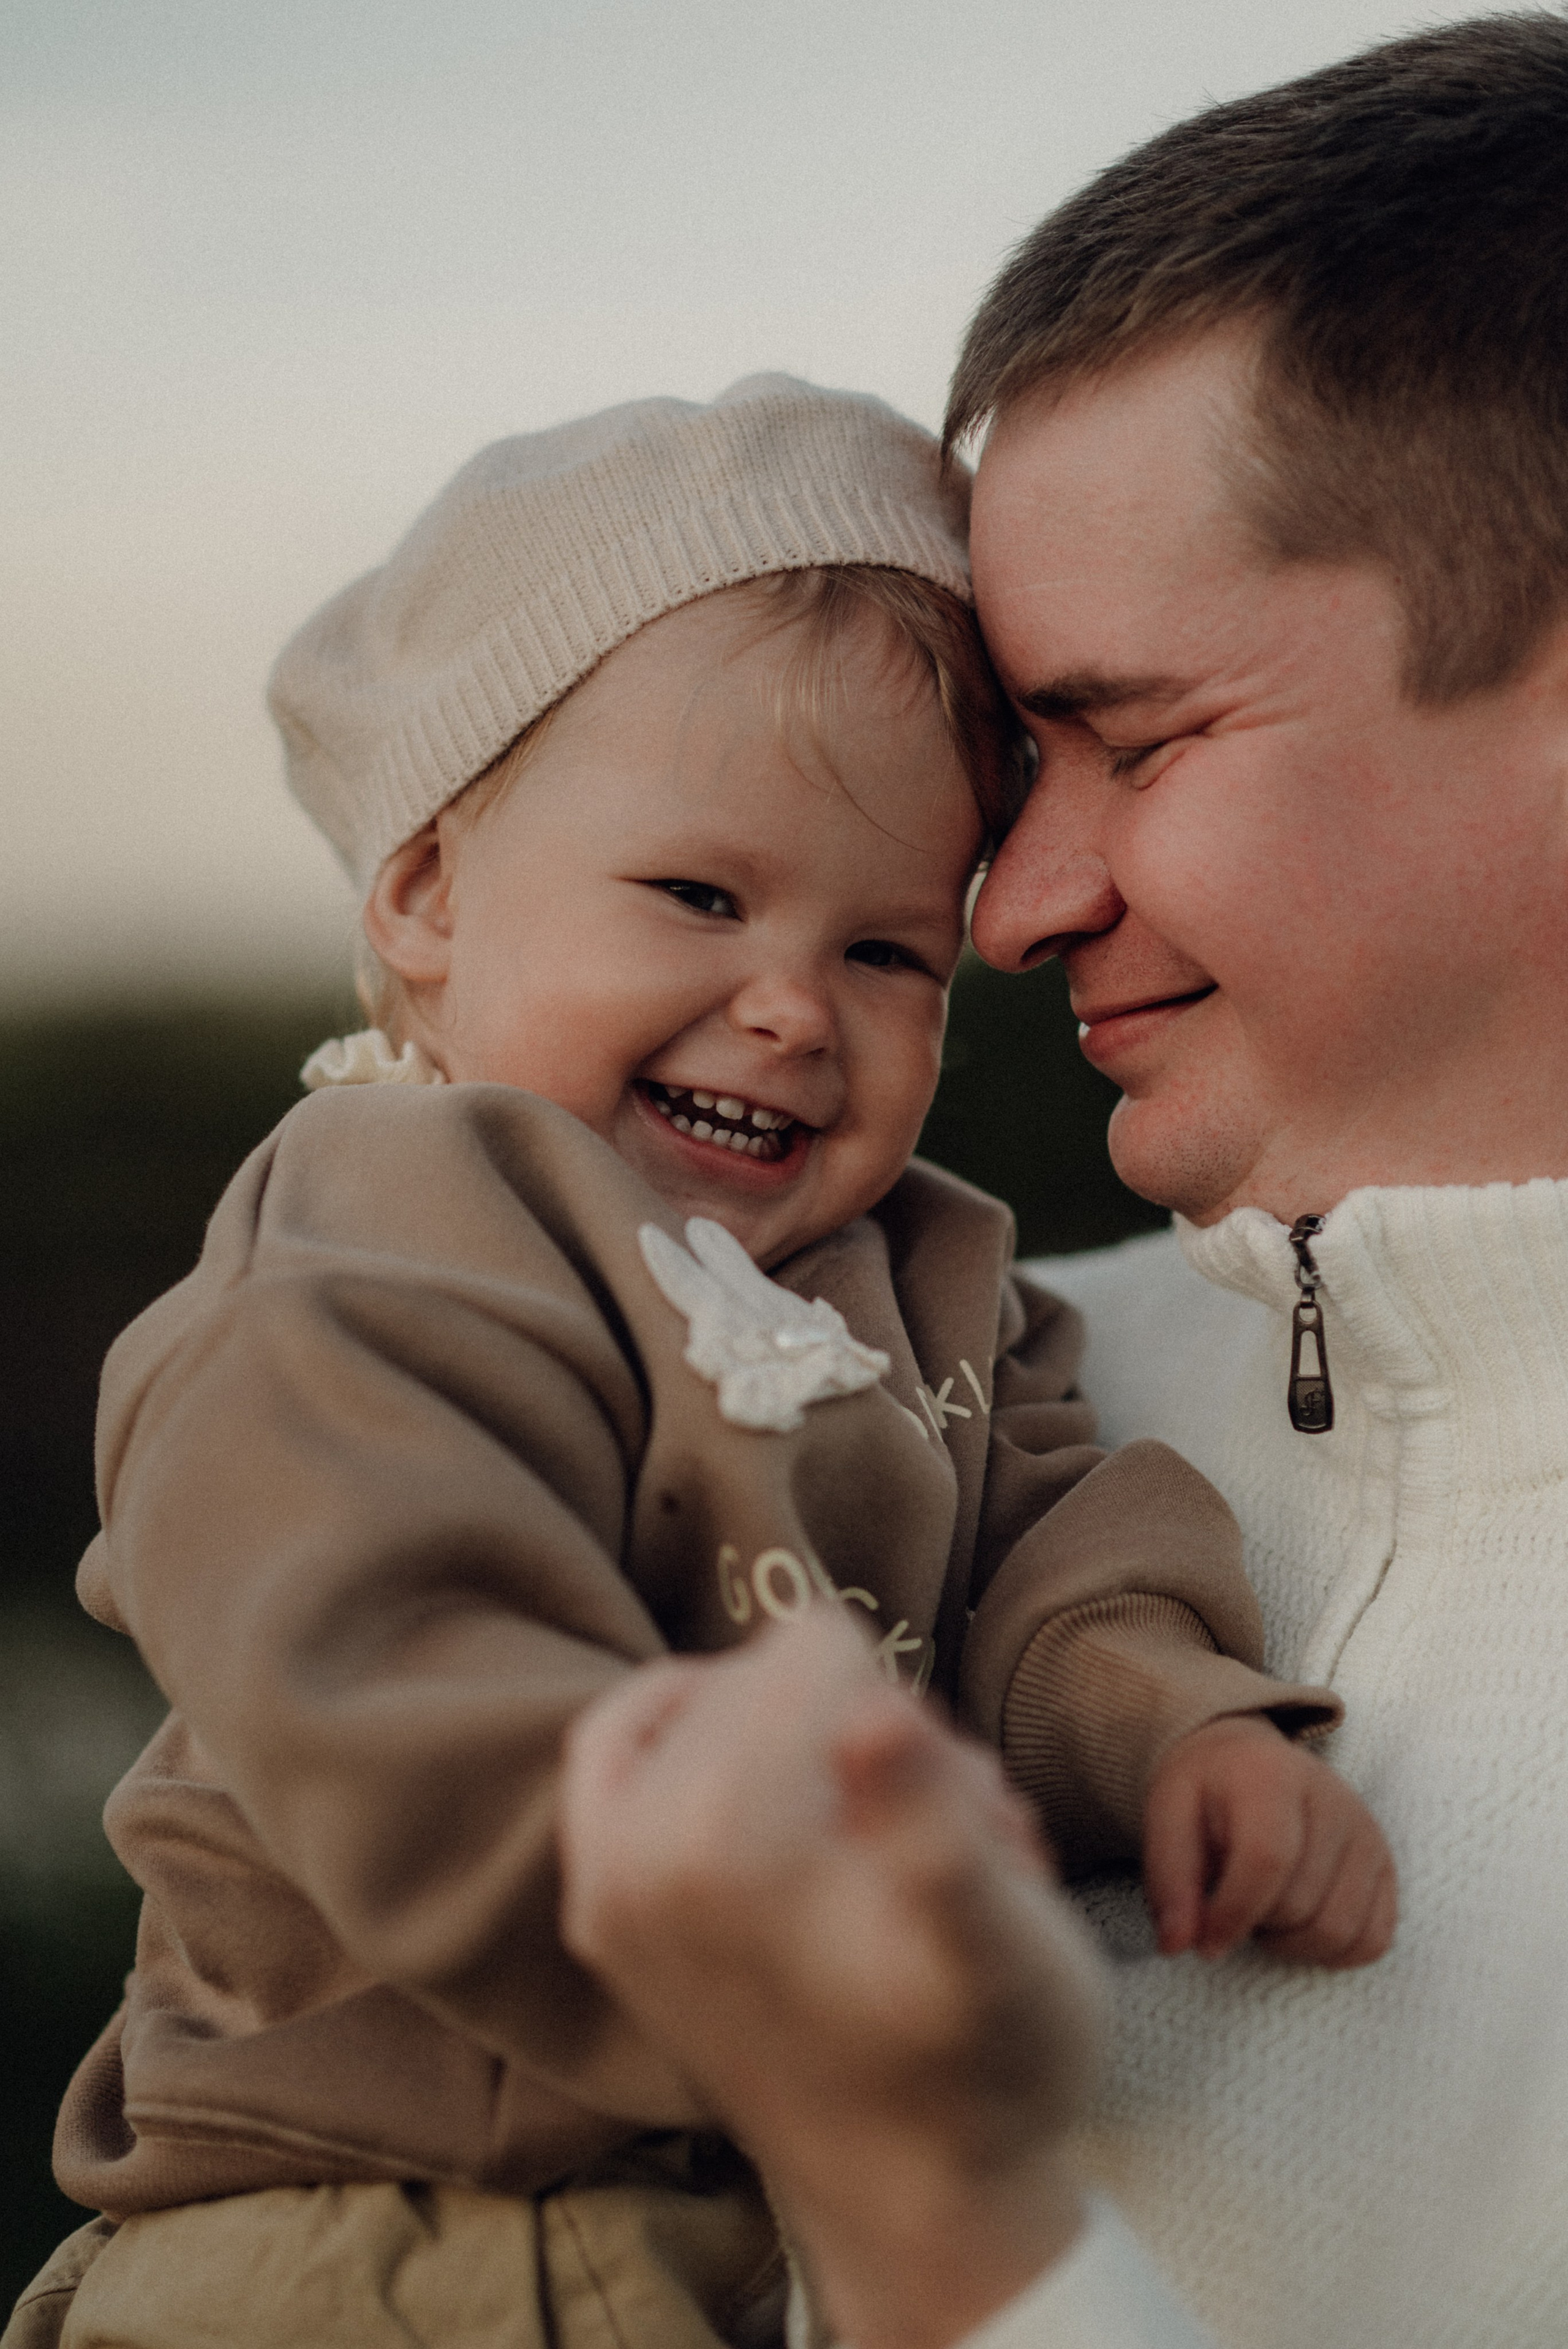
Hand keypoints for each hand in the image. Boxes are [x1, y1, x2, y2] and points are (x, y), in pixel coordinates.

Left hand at [560, 1610, 1110, 2348]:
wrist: (920, 2198)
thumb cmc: (985, 2065)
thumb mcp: (1002, 1945)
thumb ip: (931, 1818)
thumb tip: (871, 1714)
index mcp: (727, 1848)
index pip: (820, 1648)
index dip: (906, 1710)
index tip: (958, 1807)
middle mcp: (636, 1857)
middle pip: (772, 1675)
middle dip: (858, 1725)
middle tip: (930, 1835)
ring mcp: (607, 1886)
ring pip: (718, 1705)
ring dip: (802, 1748)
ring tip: (870, 1844)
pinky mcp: (601, 1907)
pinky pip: (621, 1741)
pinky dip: (690, 1732)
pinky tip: (759, 1774)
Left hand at [1144, 1713, 1397, 1965]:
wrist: (1247, 1761)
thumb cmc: (1205, 1793)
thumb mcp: (1166, 1817)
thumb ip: (1171, 1881)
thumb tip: (1177, 1945)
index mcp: (1272, 1777)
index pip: (1267, 1859)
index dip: (1234, 1914)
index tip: (1205, 1943)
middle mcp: (1333, 1800)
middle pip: (1301, 1904)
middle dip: (1256, 1925)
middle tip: (1233, 1904)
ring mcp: (1367, 1833)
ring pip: (1339, 1930)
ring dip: (1291, 1943)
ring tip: (1264, 1910)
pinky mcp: (1386, 1864)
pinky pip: (1373, 1939)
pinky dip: (1332, 1952)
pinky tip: (1298, 1926)